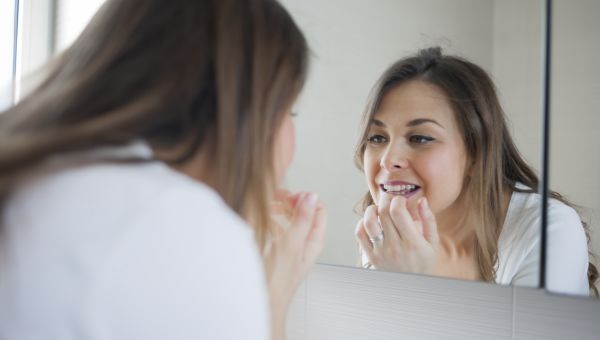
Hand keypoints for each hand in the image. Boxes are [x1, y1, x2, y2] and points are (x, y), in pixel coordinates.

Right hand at [264, 189, 326, 339]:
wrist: (263, 302)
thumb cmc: (277, 281)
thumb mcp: (290, 245)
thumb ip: (302, 220)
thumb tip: (311, 196)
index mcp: (314, 240)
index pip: (318, 209)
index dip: (305, 198)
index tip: (289, 195)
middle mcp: (305, 242)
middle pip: (304, 213)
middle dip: (291, 201)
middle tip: (275, 196)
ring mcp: (291, 247)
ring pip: (289, 220)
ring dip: (280, 210)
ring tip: (267, 204)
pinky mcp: (278, 251)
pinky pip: (278, 229)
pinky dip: (272, 221)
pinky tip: (262, 220)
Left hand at [355, 194, 438, 274]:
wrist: (412, 287)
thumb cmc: (424, 262)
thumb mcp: (432, 242)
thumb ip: (428, 220)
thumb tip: (421, 200)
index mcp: (412, 242)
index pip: (398, 212)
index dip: (398, 200)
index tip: (402, 201)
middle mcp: (395, 246)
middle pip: (383, 212)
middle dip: (386, 199)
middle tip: (390, 199)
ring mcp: (381, 252)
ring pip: (369, 221)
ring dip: (372, 209)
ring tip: (379, 209)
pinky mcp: (371, 256)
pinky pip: (360, 234)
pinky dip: (362, 222)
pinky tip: (371, 221)